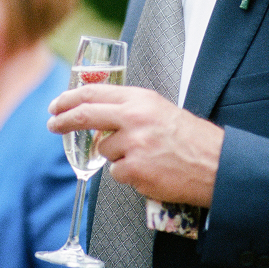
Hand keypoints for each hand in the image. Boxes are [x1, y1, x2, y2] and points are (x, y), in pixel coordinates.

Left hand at [48, 85, 223, 207]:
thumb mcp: (158, 109)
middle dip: (64, 121)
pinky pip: (117, 173)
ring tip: (146, 156)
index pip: (94, 92)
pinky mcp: (135, 170)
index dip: (70, 99)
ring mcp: (134, 145)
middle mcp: (134, 118)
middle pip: (86, 116)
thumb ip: (128, 108)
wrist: (216, 164)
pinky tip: (151, 171)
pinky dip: (130, 174)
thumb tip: (96, 112)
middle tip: (53, 124)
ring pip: (104, 150)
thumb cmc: (189, 137)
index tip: (57, 105)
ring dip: (118, 156)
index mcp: (140, 99)